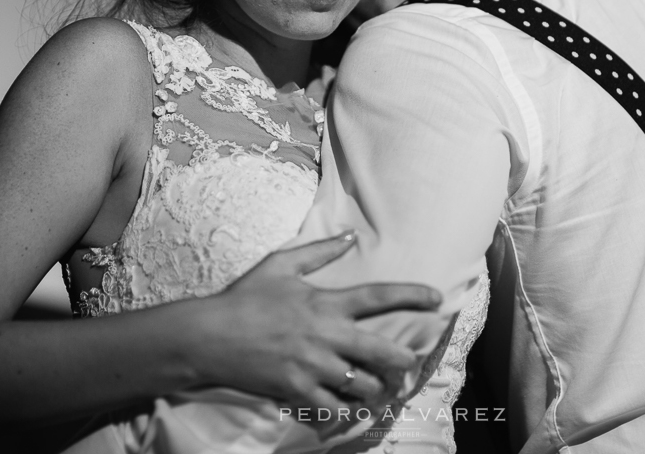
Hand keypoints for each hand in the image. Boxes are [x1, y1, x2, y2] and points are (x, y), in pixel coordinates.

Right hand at [188, 232, 441, 417]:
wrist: (207, 336)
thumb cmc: (244, 298)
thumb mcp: (281, 265)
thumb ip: (320, 251)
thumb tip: (350, 236)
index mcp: (326, 303)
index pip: (379, 296)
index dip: (412, 295)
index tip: (437, 299)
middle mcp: (326, 336)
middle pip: (383, 352)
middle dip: (405, 362)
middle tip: (410, 366)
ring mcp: (313, 366)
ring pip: (364, 385)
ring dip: (377, 389)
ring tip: (382, 390)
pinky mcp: (297, 390)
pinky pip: (334, 407)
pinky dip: (344, 410)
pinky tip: (347, 408)